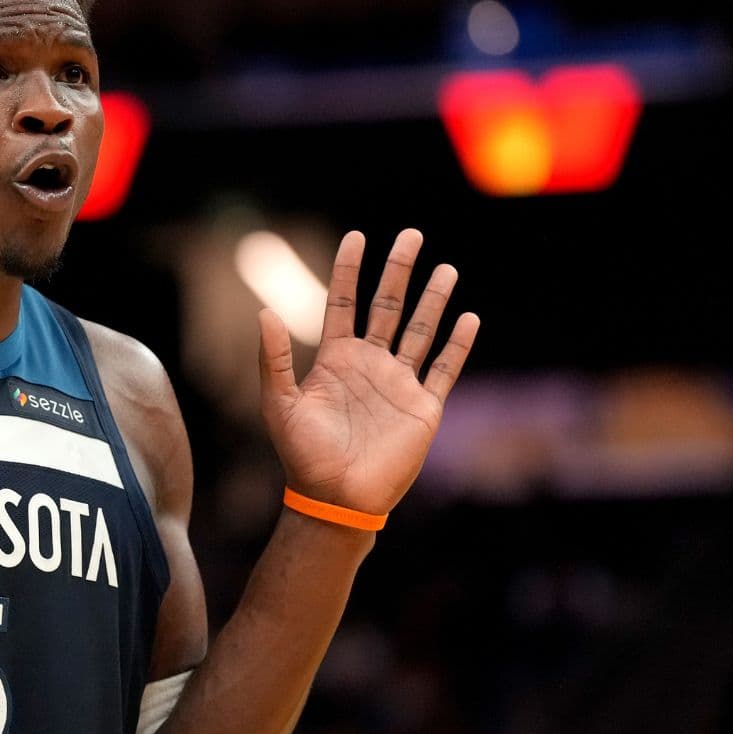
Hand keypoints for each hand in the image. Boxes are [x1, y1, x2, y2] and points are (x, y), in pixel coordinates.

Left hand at [257, 228, 478, 514]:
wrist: (336, 499)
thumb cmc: (303, 455)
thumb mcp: (281, 403)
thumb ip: (273, 358)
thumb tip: (264, 310)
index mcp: (335, 360)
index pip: (344, 304)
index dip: (349, 271)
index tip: (357, 237)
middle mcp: (369, 364)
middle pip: (387, 306)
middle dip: (399, 270)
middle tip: (411, 234)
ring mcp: (398, 383)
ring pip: (419, 330)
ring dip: (433, 299)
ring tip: (446, 268)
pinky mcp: (423, 406)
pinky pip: (444, 368)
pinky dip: (457, 344)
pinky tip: (468, 318)